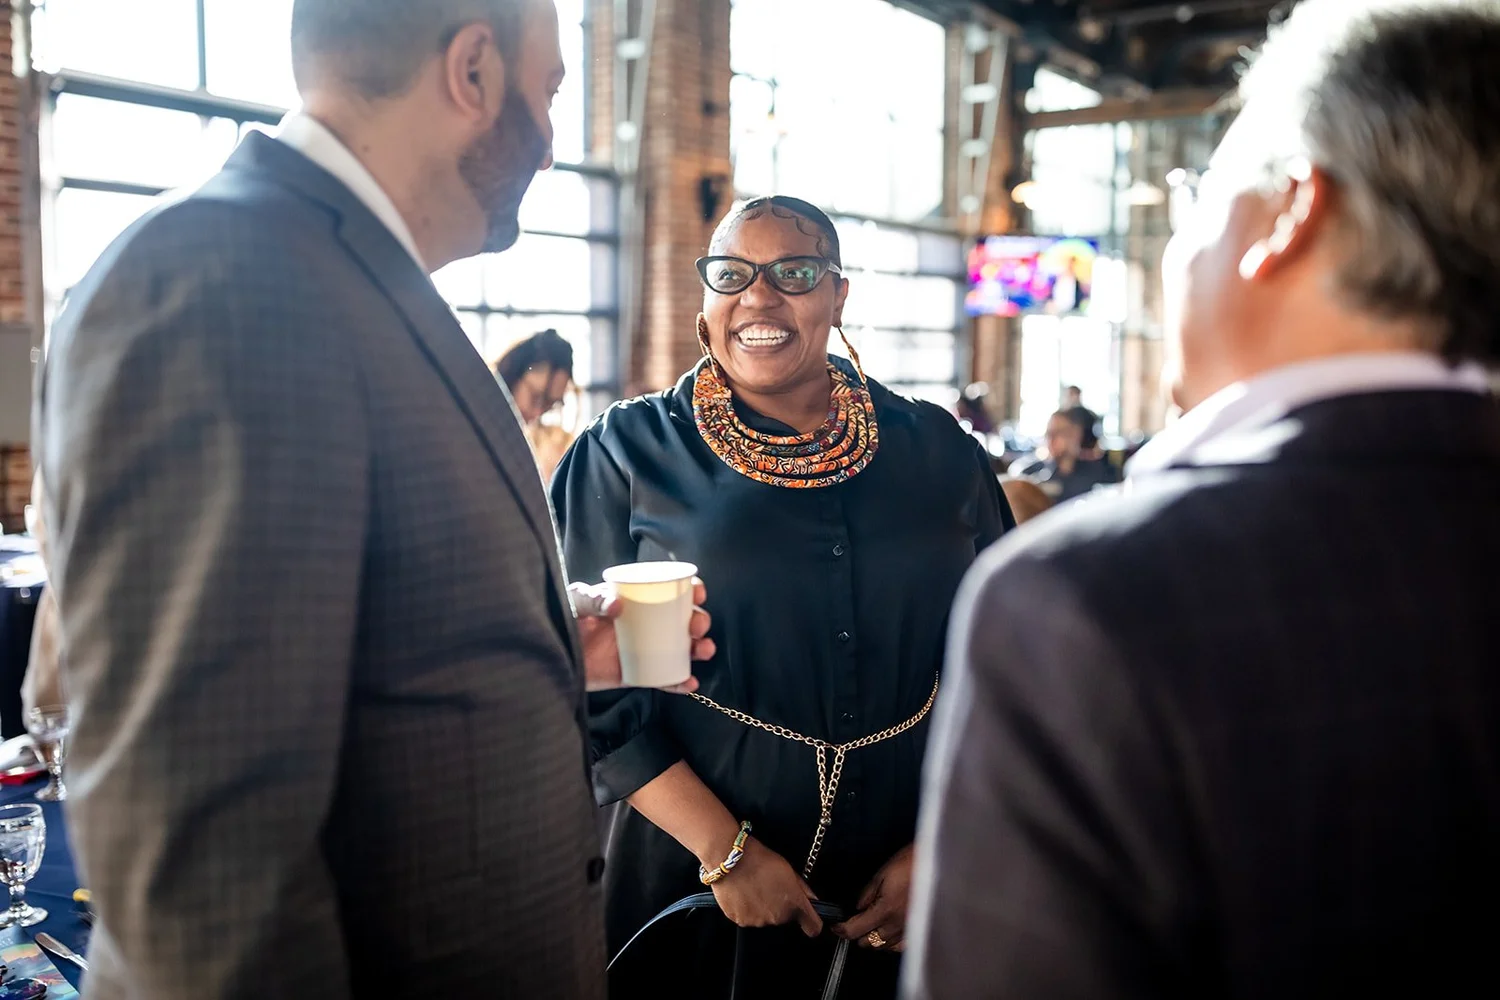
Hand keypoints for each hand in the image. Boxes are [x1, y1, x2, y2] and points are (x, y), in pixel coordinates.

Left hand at [570, 578, 714, 692]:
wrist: (549, 657)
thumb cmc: (562, 620)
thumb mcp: (574, 602)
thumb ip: (591, 599)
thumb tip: (618, 605)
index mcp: (636, 600)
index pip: (669, 590)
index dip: (689, 590)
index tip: (697, 594)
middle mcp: (645, 623)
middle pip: (682, 619)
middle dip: (698, 621)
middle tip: (696, 627)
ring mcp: (644, 649)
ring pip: (680, 649)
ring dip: (698, 649)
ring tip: (704, 650)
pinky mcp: (636, 674)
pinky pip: (663, 678)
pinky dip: (679, 682)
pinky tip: (690, 682)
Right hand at [709, 838, 823, 937]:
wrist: (730, 857)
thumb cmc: (761, 859)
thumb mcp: (789, 870)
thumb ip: (804, 890)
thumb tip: (813, 901)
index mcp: (794, 904)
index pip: (814, 928)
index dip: (812, 922)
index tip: (808, 917)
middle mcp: (778, 918)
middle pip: (785, 920)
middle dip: (781, 907)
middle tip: (771, 889)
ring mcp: (758, 922)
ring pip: (766, 919)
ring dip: (763, 909)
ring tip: (754, 889)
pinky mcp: (740, 921)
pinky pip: (748, 918)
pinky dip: (747, 909)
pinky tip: (744, 893)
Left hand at [833, 844, 913, 950]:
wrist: (938, 863)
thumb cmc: (910, 863)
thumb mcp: (883, 873)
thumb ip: (868, 893)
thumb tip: (858, 907)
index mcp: (885, 910)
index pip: (856, 929)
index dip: (842, 929)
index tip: (836, 926)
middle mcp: (897, 925)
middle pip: (869, 942)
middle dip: (858, 933)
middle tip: (855, 921)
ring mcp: (910, 930)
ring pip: (885, 946)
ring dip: (874, 938)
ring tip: (872, 925)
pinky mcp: (921, 930)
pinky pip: (902, 946)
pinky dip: (891, 943)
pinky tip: (889, 933)